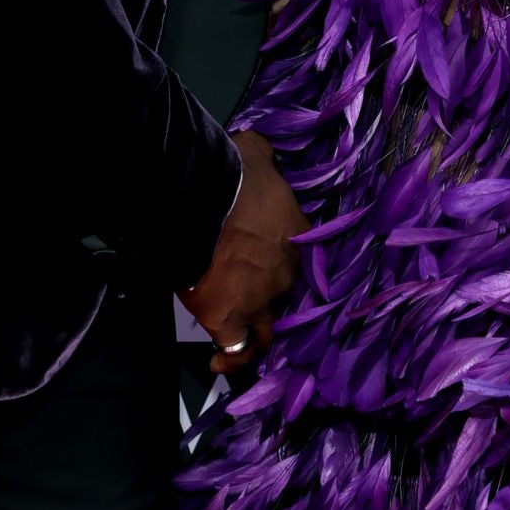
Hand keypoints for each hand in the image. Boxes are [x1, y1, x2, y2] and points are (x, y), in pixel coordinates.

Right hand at [178, 130, 302, 374]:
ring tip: (240, 338)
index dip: (285, 269)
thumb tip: (259, 144)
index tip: (268, 267)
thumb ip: (265, 156)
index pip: (302, 266)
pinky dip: (228, 359)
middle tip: (250, 299)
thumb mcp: (259, 155)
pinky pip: (234, 349)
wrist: (207, 199)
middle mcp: (289, 277)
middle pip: (287, 300)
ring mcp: (261, 301)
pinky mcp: (229, 319)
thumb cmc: (236, 173)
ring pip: (266, 331)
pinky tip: (216, 364)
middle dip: (271, 302)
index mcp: (301, 240)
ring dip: (255, 335)